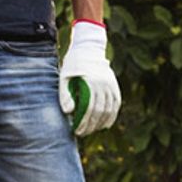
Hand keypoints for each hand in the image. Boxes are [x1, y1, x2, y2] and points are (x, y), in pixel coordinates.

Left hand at [58, 21, 120, 136]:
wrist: (88, 48)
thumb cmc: (73, 64)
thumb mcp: (64, 77)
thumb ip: (65, 94)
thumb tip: (68, 112)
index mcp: (91, 83)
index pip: (89, 109)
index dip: (83, 122)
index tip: (76, 130)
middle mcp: (104, 85)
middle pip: (99, 111)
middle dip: (91, 125)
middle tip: (82, 133)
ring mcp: (111, 85)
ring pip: (109, 110)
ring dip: (101, 123)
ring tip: (91, 130)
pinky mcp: (115, 85)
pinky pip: (116, 104)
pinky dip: (112, 116)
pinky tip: (105, 125)